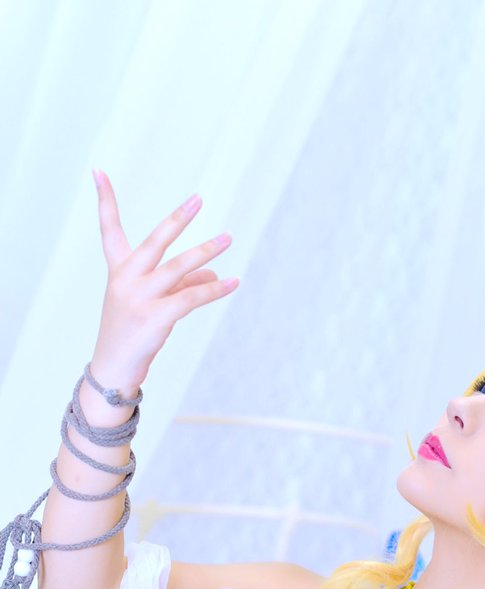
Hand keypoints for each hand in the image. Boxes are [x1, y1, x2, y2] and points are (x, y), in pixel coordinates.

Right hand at [90, 169, 238, 388]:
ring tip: (227, 238)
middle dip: (177, 218)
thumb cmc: (133, 332)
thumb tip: (213, 269)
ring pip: (178, 268)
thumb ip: (181, 281)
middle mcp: (125, 279)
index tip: (98, 170)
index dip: (104, 200)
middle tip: (198, 198)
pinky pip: (191, 297)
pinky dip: (214, 289)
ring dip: (206, 251)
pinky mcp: (155, 317)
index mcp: (119, 270)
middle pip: (154, 241)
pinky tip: (233, 282)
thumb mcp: (153, 301)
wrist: (115, 368)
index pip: (109, 229)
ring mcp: (139, 298)